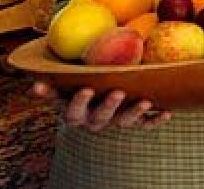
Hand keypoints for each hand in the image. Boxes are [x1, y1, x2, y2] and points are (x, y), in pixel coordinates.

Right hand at [30, 81, 171, 130]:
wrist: (96, 93)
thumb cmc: (78, 81)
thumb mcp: (64, 81)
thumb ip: (53, 81)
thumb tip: (35, 79)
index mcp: (74, 112)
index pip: (71, 113)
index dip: (78, 103)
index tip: (86, 89)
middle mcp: (93, 120)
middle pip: (99, 118)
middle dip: (109, 106)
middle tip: (119, 92)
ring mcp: (113, 121)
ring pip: (123, 122)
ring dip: (134, 112)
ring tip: (145, 100)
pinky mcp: (132, 121)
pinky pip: (144, 124)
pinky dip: (155, 120)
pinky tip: (167, 113)